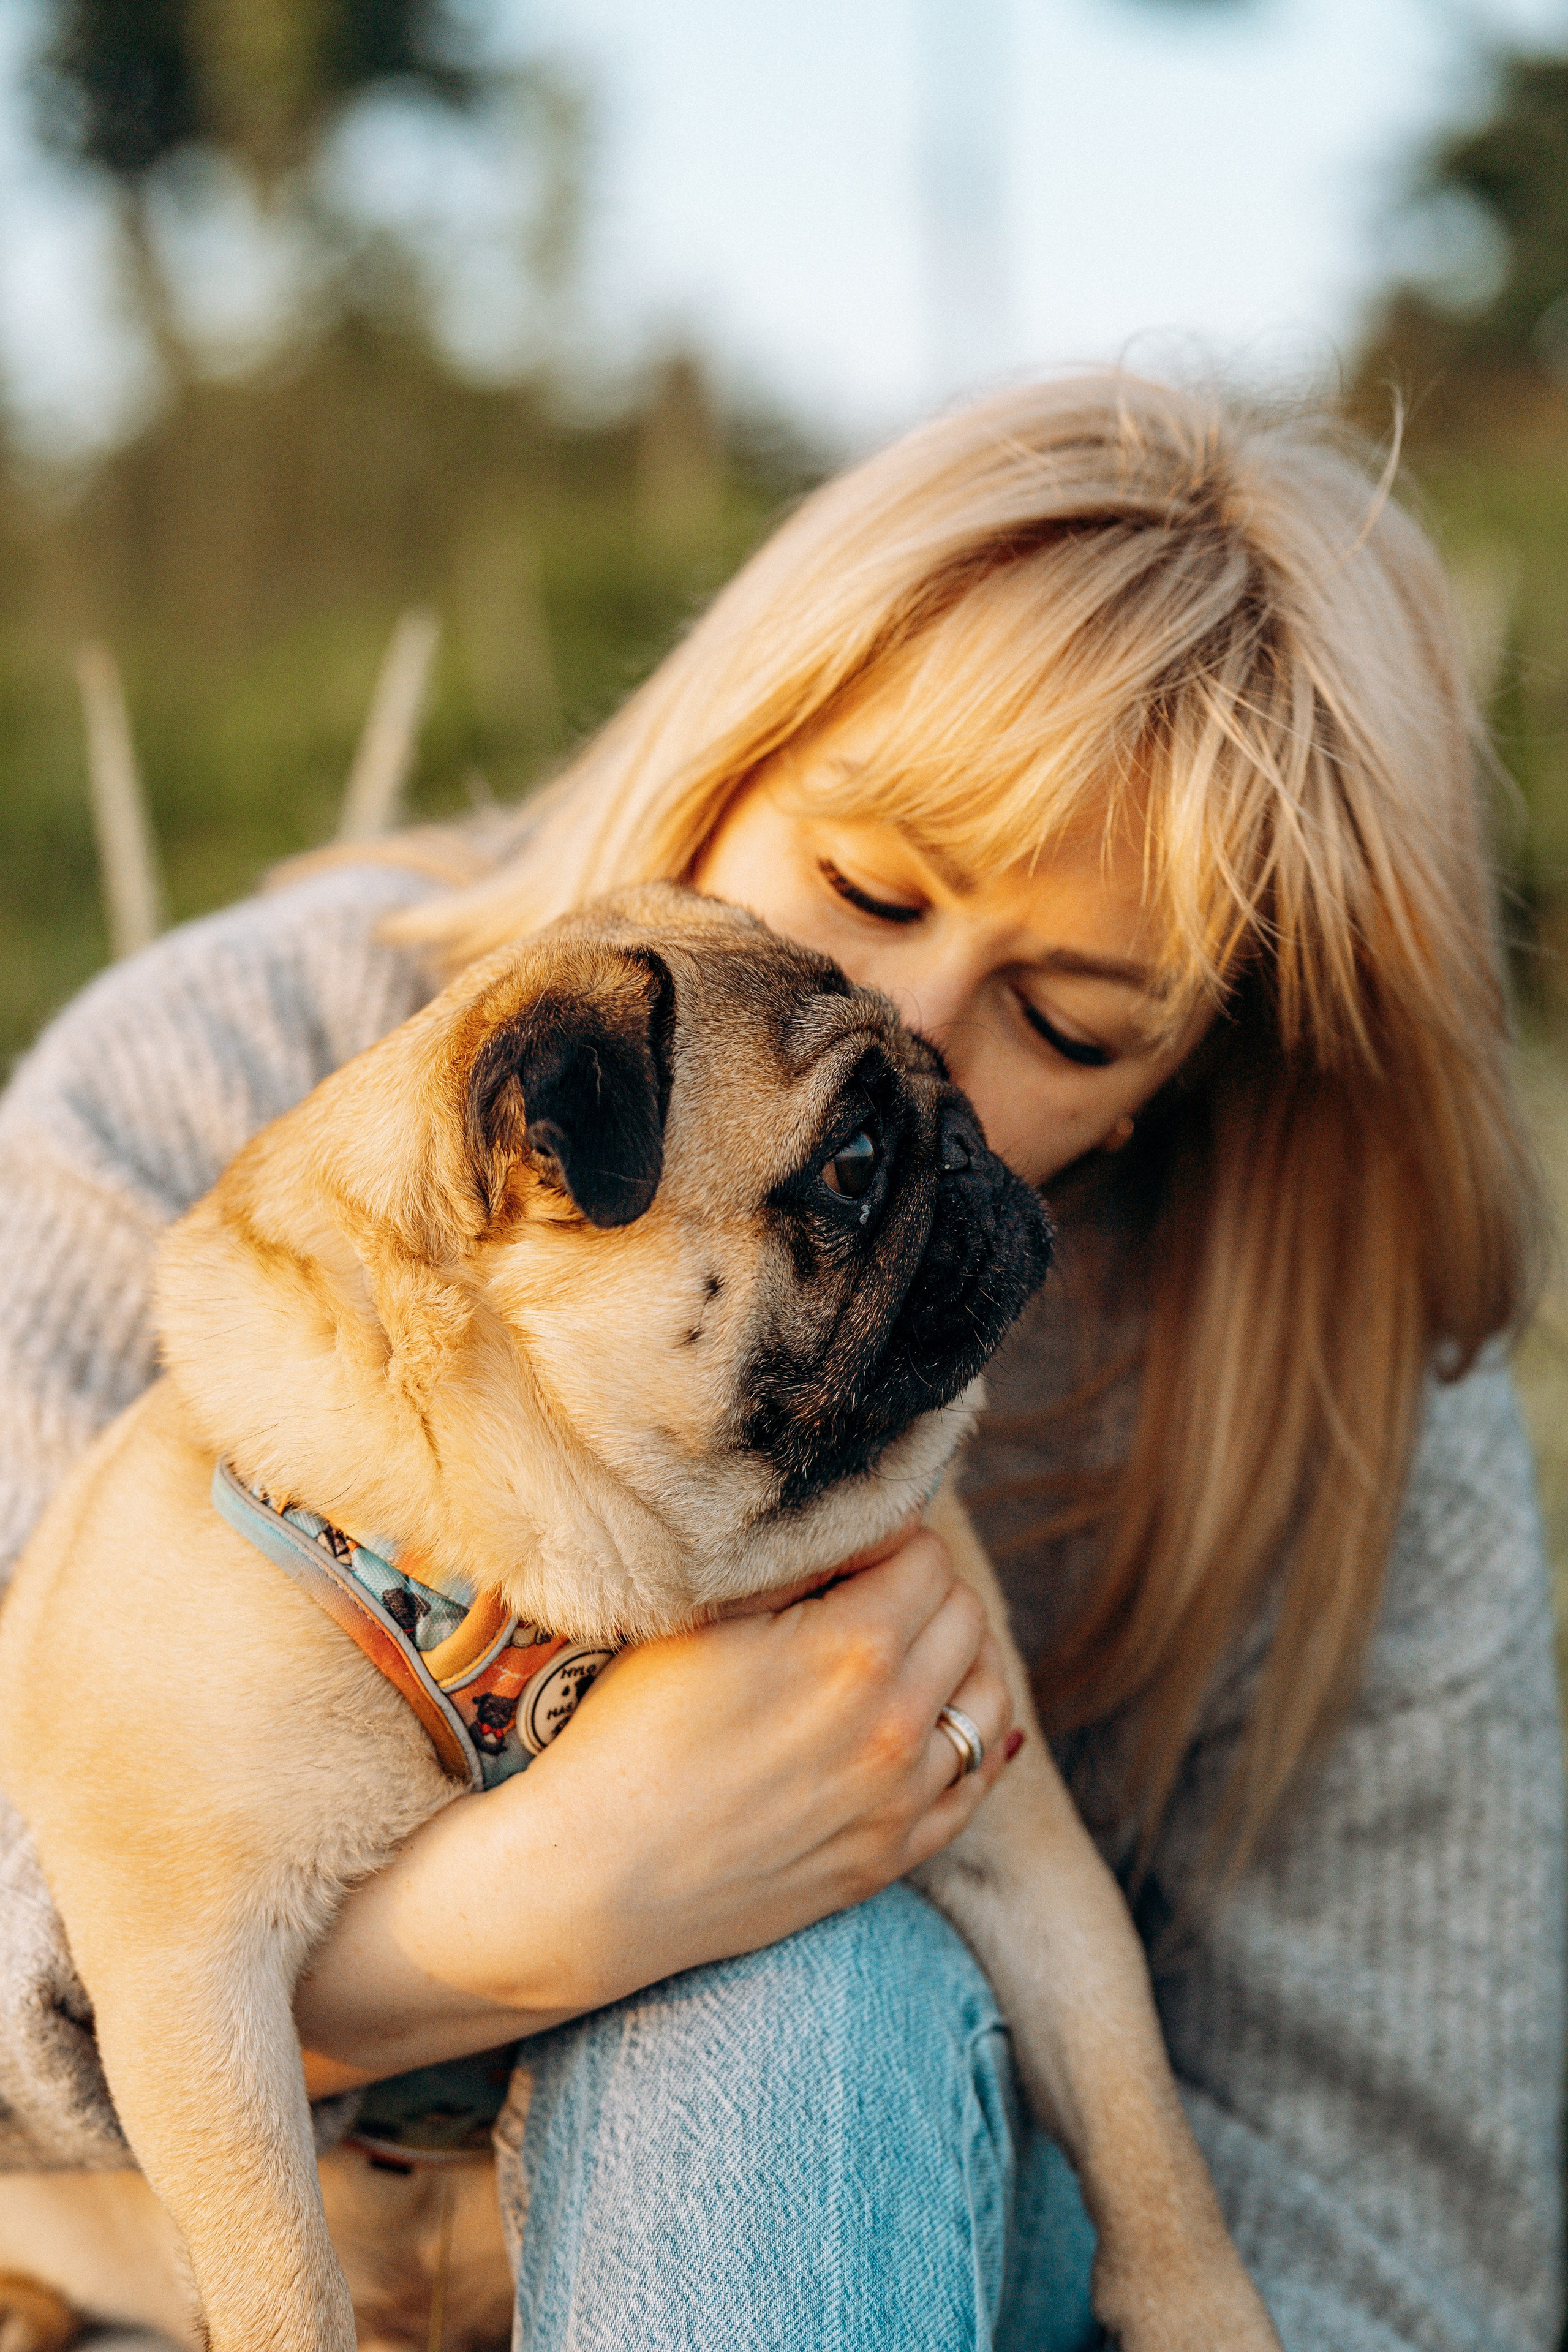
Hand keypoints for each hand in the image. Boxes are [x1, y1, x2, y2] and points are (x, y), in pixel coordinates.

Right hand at [296, 1525, 1016, 2084]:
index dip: (885, 1540)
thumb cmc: (626, 1734)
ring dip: (958, 1660)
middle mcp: (897, 1724)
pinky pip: (976, 1784)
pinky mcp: (892, 1856)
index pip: (927, 1555)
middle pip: (965, 1616)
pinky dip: (969, 1742)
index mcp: (853, 1650)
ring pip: (990, 1697)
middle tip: (865, 1592)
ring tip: (904, 1650)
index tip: (844, 1552)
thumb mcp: (696, 1618)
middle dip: (922, 1590)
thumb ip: (789, 1563)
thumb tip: (853, 1519)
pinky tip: (932, 1721)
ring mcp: (902, 1799)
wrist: (590, 1882)